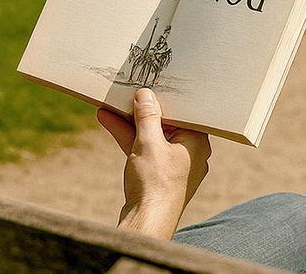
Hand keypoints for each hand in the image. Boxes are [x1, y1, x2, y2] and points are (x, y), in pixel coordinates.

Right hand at [99, 88, 210, 239]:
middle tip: (127, 92)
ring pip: (150, 136)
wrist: (146, 221)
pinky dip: (128, 137)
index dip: (166, 97)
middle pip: (165, 122)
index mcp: (197, 142)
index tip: (152, 84)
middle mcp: (189, 152)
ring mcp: (172, 164)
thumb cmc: (155, 183)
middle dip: (142, 109)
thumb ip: (147, 115)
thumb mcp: (148, 141)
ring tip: (109, 105)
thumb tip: (145, 95)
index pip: (184, 112)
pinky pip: (143, 148)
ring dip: (129, 122)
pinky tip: (108, 122)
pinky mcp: (156, 174)